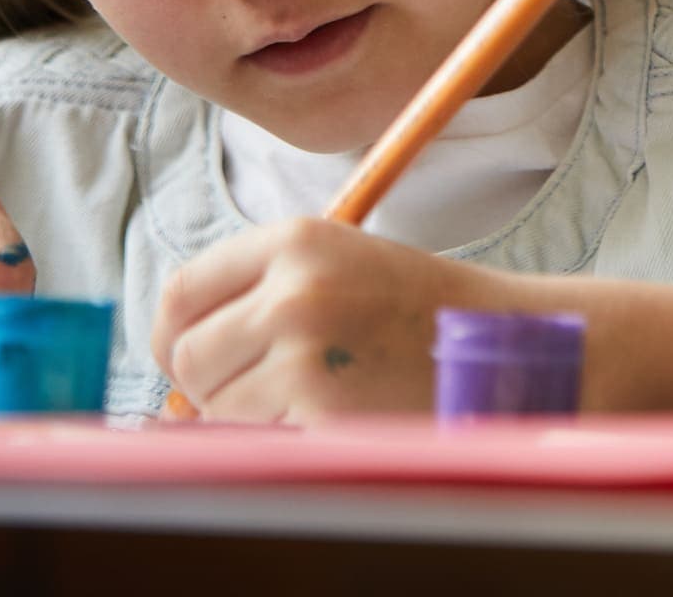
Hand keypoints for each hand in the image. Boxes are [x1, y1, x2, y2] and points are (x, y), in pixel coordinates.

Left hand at [154, 216, 506, 420]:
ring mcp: (308, 348)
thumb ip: (256, 291)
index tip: (185, 356)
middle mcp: (295, 288)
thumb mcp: (335, 263)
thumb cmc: (413, 306)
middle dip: (209, 382)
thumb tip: (173, 355)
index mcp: (296, 239)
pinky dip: (283, 432)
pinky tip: (332, 410)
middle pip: (189, 353)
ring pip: (217, 402)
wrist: (500, 340)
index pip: (181, 290)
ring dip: (248, 411)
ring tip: (312, 391)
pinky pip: (259, 434)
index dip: (172, 333)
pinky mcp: (322, 405)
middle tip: (255, 386)